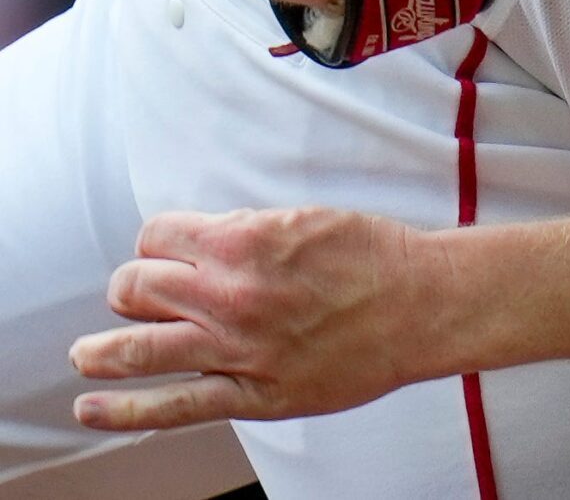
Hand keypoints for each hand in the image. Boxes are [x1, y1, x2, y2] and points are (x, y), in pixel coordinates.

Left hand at [70, 208, 448, 430]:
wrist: (423, 304)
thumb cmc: (375, 258)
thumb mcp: (307, 218)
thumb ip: (247, 229)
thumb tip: (201, 243)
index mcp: (243, 241)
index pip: (156, 237)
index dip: (158, 243)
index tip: (169, 253)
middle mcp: (229, 294)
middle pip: (135, 286)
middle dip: (135, 286)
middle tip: (148, 294)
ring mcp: (236, 348)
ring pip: (135, 347)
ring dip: (101, 349)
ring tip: (87, 352)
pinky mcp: (251, 392)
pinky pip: (173, 405)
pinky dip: (122, 410)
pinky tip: (92, 406)